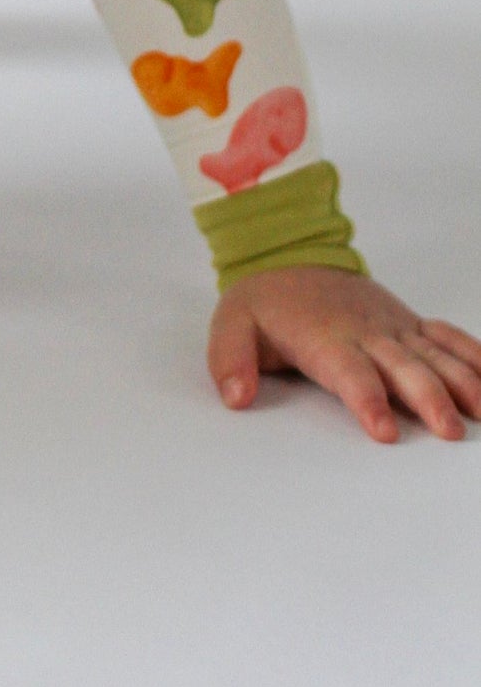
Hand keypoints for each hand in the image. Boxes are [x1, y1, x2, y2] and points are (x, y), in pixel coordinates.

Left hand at [208, 267, 480, 445]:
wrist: (292, 253)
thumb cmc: (263, 300)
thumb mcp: (229, 324)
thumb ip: (230, 361)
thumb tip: (236, 397)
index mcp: (324, 337)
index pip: (350, 373)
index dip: (368, 400)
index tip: (384, 431)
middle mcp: (367, 333)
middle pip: (404, 369)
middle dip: (429, 400)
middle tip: (450, 432)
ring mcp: (394, 327)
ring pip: (435, 355)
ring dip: (463, 382)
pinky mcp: (410, 323)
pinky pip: (449, 338)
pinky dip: (475, 357)